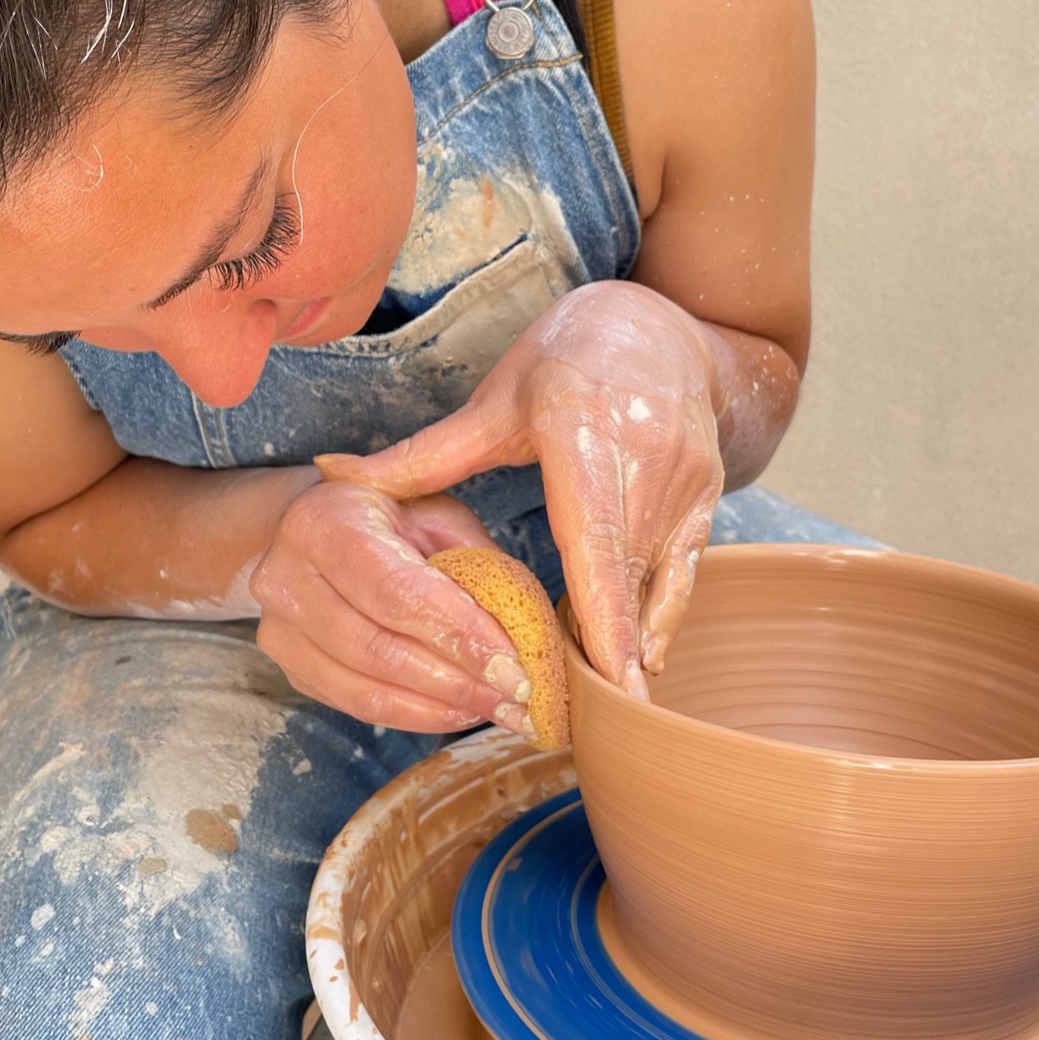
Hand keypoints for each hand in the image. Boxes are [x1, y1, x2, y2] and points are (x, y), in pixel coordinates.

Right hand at [250, 481, 532, 732]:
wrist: (320, 528)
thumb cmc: (391, 517)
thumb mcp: (437, 516)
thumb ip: (476, 564)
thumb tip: (524, 632)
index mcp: (322, 522)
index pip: (396, 591)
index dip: (457, 633)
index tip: (514, 665)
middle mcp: (284, 576)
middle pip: (378, 648)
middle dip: (458, 680)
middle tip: (518, 698)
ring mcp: (277, 628)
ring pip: (365, 688)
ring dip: (441, 707)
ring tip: (499, 710)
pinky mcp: (289, 667)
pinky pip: (356, 705)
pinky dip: (415, 715)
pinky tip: (460, 711)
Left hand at [316, 281, 725, 696]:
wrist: (656, 326)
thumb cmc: (561, 361)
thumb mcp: (492, 402)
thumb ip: (420, 455)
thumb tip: (330, 474)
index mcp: (579, 425)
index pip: (592, 536)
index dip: (603, 611)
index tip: (607, 677)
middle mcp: (643, 449)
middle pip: (623, 571)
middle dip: (605, 646)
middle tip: (580, 713)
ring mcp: (686, 473)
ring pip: (654, 578)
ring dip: (625, 636)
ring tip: (595, 692)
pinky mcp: (708, 491)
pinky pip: (685, 570)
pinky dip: (659, 615)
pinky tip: (639, 657)